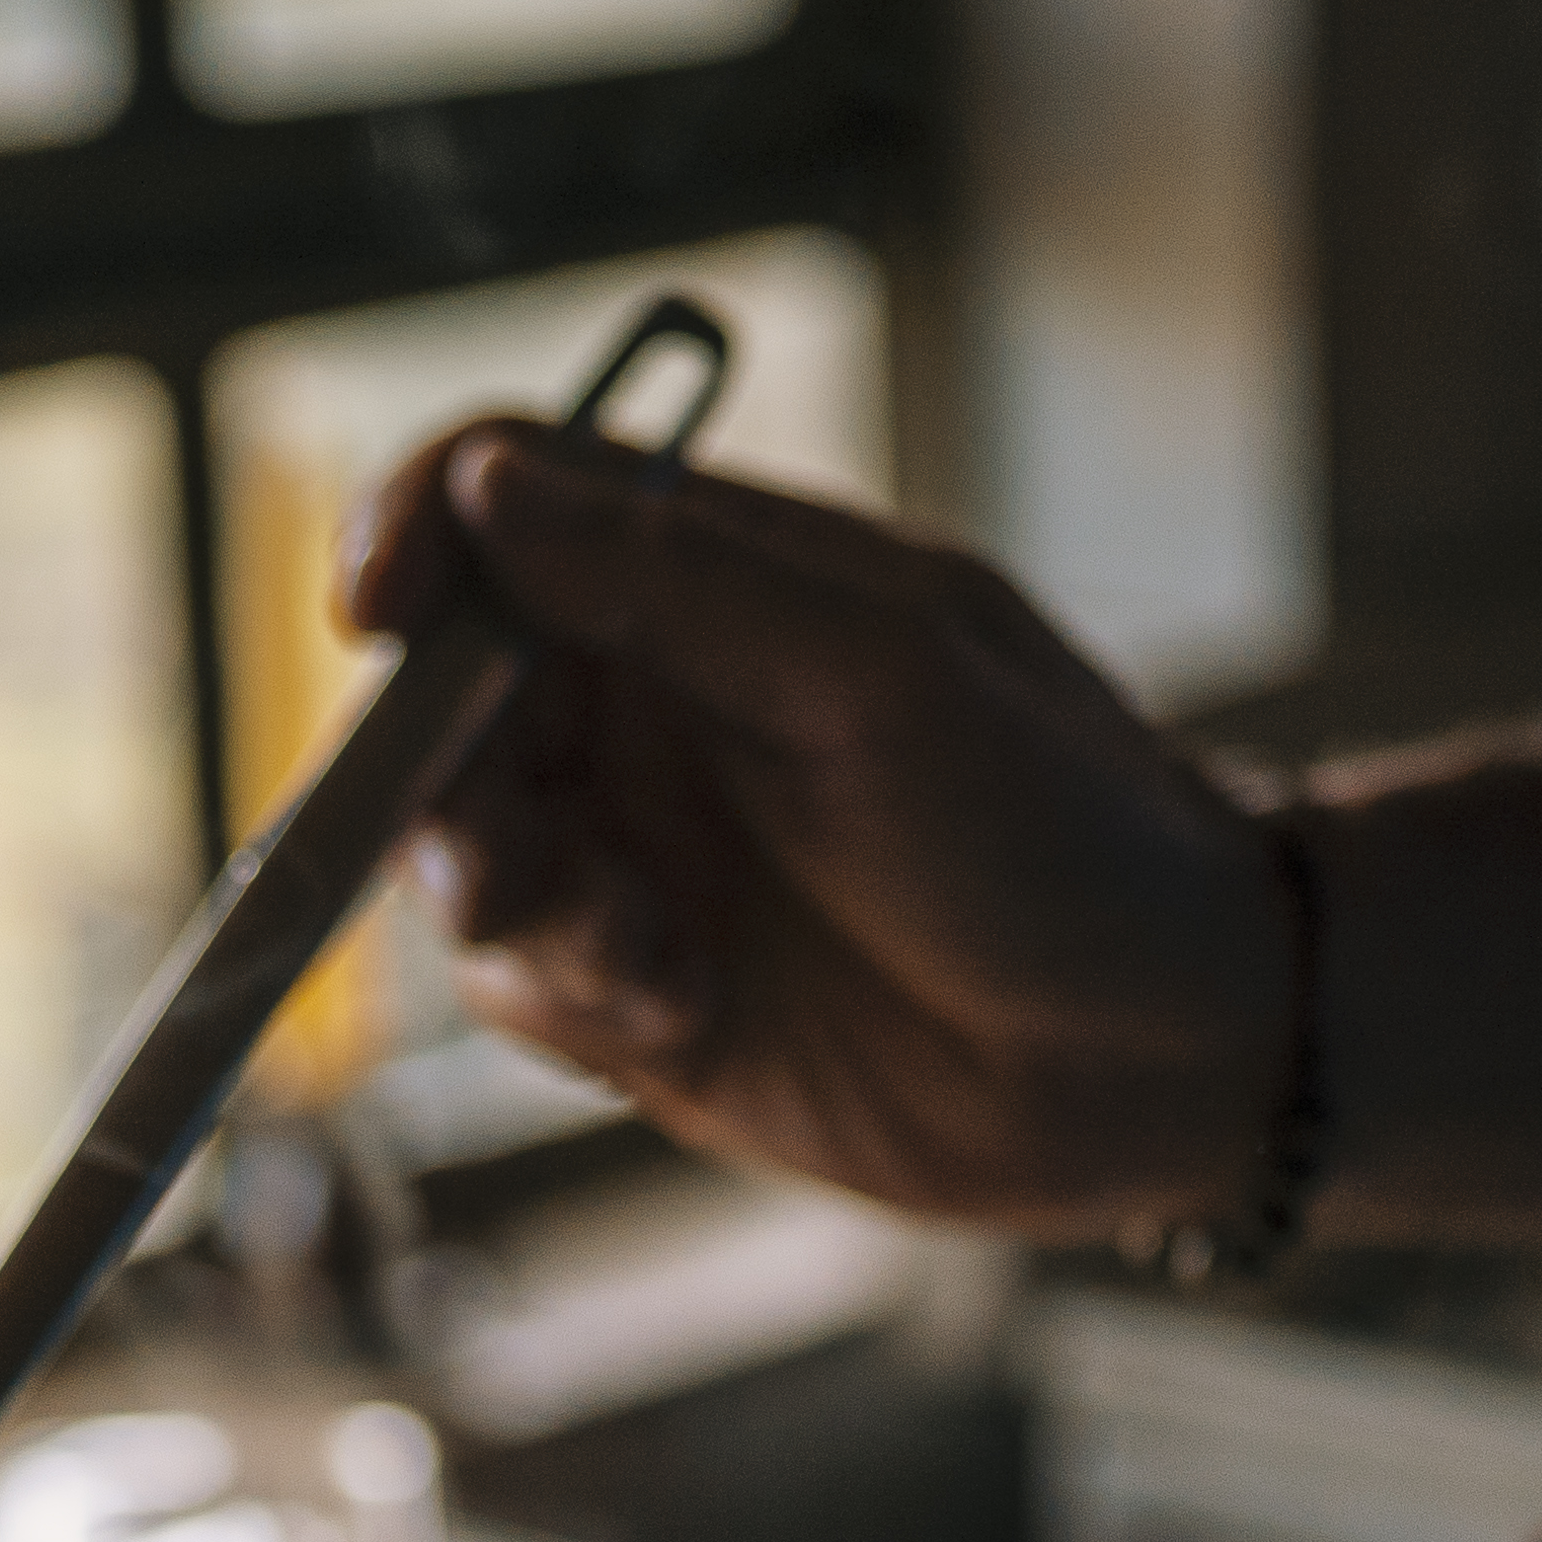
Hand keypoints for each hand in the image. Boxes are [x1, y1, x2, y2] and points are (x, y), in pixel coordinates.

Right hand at [337, 422, 1290, 1237]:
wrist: (1164, 1053)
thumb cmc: (1061, 831)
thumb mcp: (876, 674)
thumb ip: (672, 583)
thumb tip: (486, 487)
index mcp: (709, 580)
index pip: (502, 499)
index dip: (414, 534)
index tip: (378, 607)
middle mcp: (655, 704)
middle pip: (442, 694)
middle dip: (440, 775)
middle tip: (500, 854)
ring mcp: (642, 851)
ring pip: (461, 853)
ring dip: (515, 902)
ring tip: (639, 950)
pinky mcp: (644, 998)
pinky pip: (521, 984)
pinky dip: (571, 994)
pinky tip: (681, 1007)